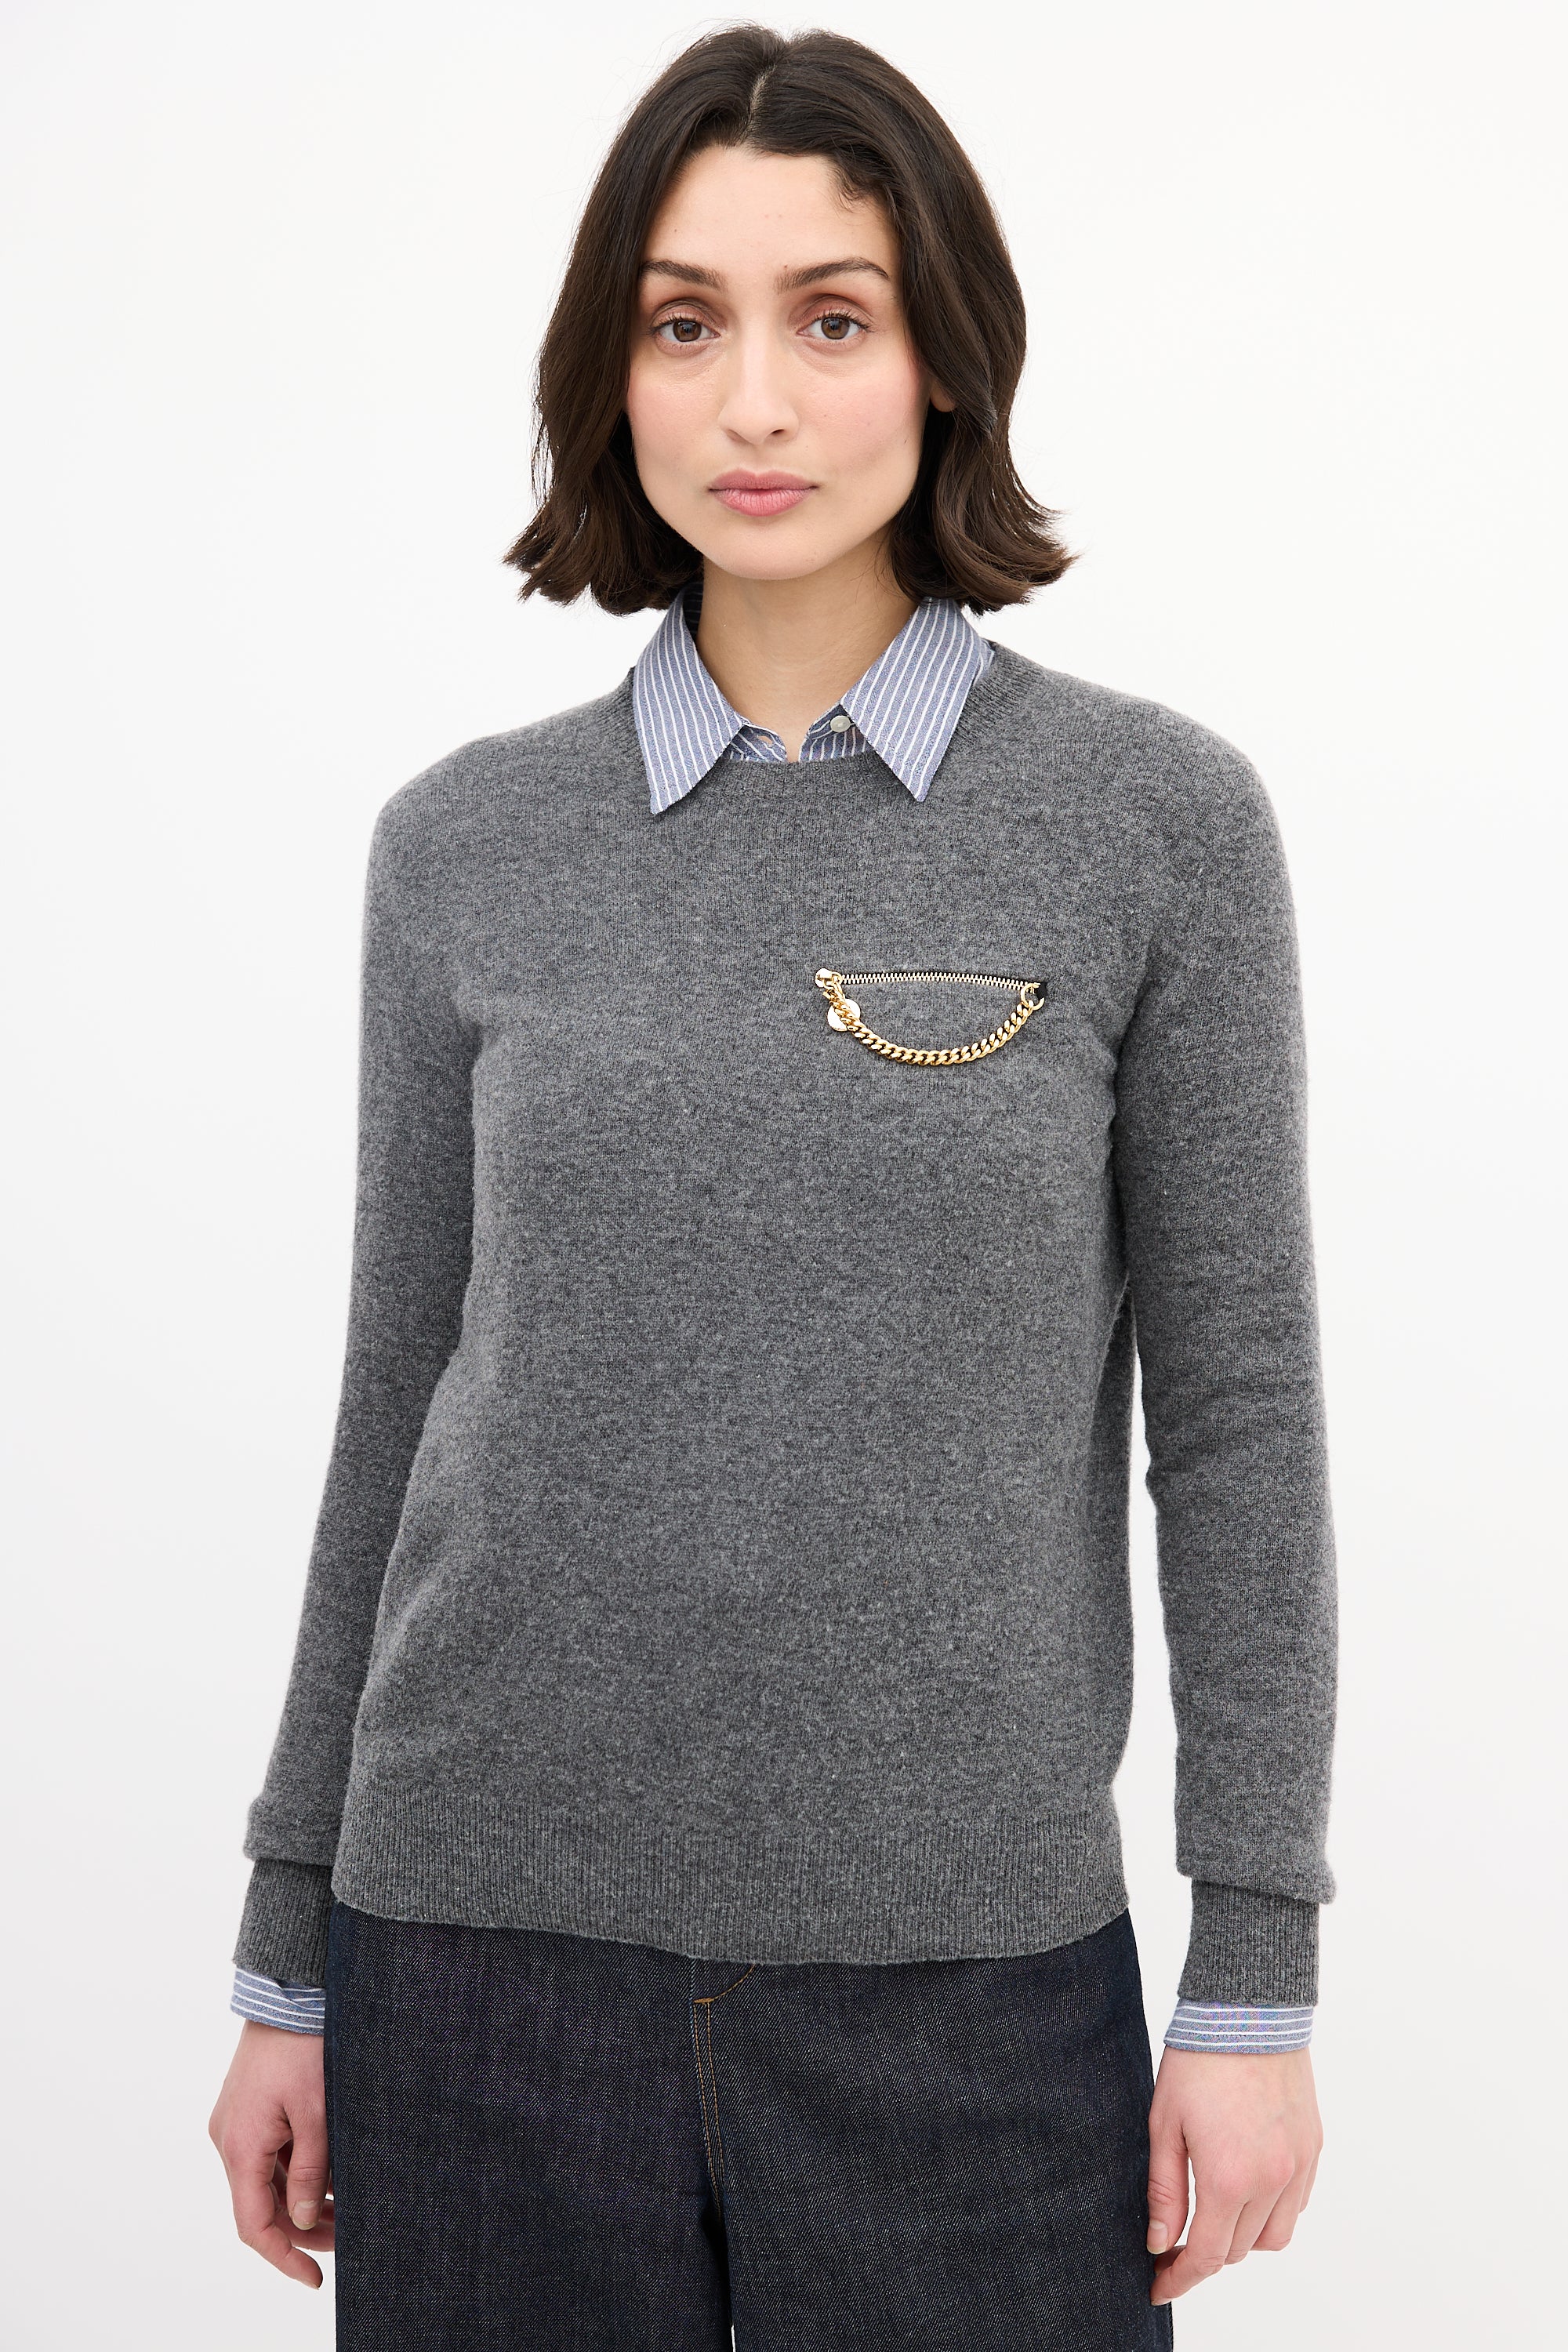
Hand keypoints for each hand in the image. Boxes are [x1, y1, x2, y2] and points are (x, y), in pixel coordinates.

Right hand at [208, 2021, 333, 2287]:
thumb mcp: (317, 2111)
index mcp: (240, 2146)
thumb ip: (311, 2169)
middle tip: (347, 2238)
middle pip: (262, 2205)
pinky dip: (296, 2173)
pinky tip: (328, 2178)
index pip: (254, 2224)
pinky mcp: (248, 2111)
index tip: (315, 2278)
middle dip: (303, 2229)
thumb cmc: (303, 2045)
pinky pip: (268, 2156)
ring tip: (345, 2211)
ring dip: (301, 2201)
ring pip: (266, 2182)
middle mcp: (229, 2140)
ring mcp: (236, 2125)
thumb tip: (305, 2219)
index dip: (284, 2257)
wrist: (287, 1993)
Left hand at [1145, 2044, 1320, 2304]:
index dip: (1180, 2279)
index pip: (1207, 2256)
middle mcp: (1272, 2181)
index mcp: (1229, 2179)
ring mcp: (1298, 2166)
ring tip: (1214, 2213)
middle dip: (1205, 2252)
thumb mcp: (1164, 2124)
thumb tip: (1161, 2243)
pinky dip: (1273, 2211)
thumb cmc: (1199, 2060)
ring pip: (1274, 2237)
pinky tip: (1248, 2189)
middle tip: (1176, 2240)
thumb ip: (1164, 2191)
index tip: (1160, 2286)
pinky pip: (1297, 2204)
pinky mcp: (1314, 2148)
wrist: (1249, 2010)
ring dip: (1243, 2237)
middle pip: (1239, 2250)